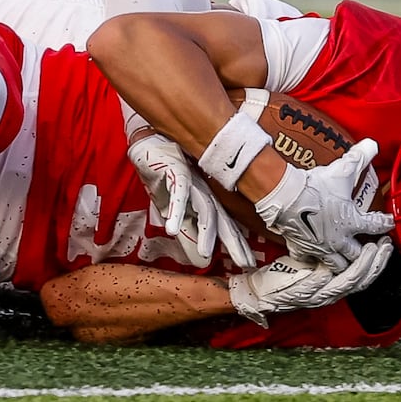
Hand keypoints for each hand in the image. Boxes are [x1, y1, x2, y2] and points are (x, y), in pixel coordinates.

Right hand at [128, 134, 254, 268]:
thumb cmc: (167, 168)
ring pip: (204, 210)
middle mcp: (203, 193)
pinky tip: (171, 230)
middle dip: (233, 243)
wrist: (153, 139)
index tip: (247, 262)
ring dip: (205, 233)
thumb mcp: (176, 200)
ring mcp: (191, 184)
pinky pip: (178, 194)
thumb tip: (195, 248)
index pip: (225, 225)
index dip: (236, 243)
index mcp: (205, 199)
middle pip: (221, 222)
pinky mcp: (176, 173)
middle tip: (245, 263)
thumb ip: (186, 219)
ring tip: (206, 254)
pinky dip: (174, 212)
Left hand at [226, 236, 393, 325]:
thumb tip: (340, 229)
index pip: (364, 275)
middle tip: (385, 245)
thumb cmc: (287, 275)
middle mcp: (332, 293)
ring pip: (346, 283)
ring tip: (369, 250)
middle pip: (361, 279)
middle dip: (376, 262)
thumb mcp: (312, 262)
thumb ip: (328, 252)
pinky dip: (325, 278)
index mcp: (336, 285)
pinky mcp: (303, 294)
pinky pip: (317, 285)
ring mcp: (319, 295)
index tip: (387, 243)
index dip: (378, 261)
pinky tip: (330, 267)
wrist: (261, 292)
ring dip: (360, 267)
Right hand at [253, 138, 389, 270]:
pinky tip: (314, 257)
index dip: (385, 223)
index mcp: (352, 222)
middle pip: (358, 256)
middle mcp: (339, 239)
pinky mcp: (302, 248)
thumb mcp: (341, 170)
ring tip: (346, 259)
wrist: (285, 196)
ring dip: (344, 263)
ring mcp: (320, 247)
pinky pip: (309, 261)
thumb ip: (359, 157)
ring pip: (337, 265)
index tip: (388, 222)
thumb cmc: (314, 186)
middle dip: (366, 254)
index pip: (377, 225)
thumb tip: (372, 144)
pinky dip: (313, 261)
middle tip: (370, 248)